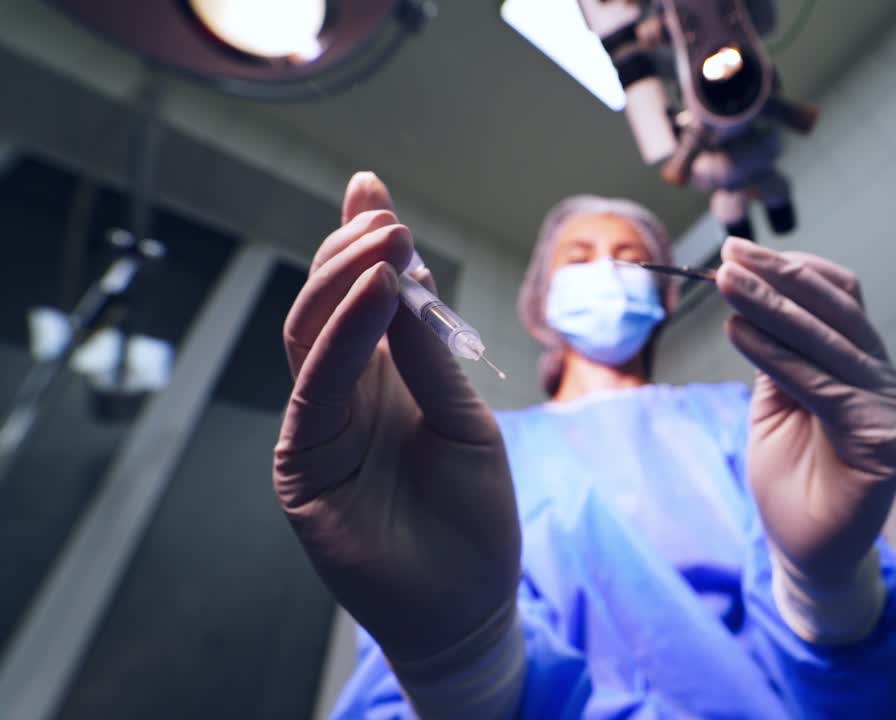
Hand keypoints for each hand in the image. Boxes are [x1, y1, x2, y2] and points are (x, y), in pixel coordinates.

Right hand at [273, 172, 520, 667]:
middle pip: (327, 308)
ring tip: (383, 240)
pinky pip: (315, 393)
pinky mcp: (304, 470)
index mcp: (381, 381)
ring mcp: (318, 431)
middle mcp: (343, 398)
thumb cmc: (473, 515)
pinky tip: (373, 299)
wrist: (468, 603)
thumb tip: (406, 279)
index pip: (361, 301)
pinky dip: (342, 342)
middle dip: (350, 253)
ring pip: (311, 339)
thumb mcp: (465, 422)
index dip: (359, 244)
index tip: (371, 188)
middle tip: (381, 211)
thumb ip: (430, 358)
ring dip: (344, 284)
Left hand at [716, 237, 895, 589]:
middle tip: (729, 256)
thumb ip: (778, 358)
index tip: (738, 251)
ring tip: (727, 282)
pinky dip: (777, 355)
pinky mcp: (882, 437)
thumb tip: (752, 303)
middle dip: (779, 276)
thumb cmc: (792, 481)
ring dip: (771, 306)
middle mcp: (883, 378)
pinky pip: (822, 385)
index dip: (792, 268)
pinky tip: (740, 333)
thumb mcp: (776, 405)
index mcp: (862, 364)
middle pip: (836, 308)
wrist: (809, 553)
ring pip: (827, 340)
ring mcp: (890, 406)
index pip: (838, 297)